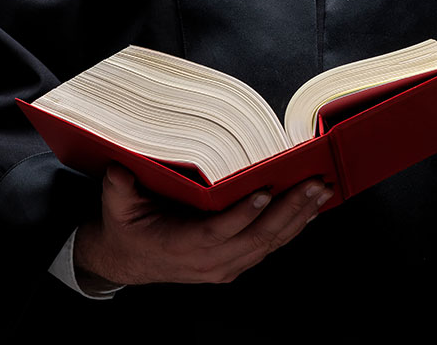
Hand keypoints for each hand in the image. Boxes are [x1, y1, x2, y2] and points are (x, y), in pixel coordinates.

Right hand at [74, 165, 331, 285]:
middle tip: (313, 185)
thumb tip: (118, 169)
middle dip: (289, 211)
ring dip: (298, 219)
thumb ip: (119, 189)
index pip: (217, 233)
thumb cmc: (126, 228)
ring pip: (268, 245)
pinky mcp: (235, 265)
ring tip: (321, 192)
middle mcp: (208, 263)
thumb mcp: (116, 207)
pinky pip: (268, 248)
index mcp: (180, 247)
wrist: (128, 260)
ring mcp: (224, 267)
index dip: (242, 216)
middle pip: (255, 239)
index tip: (264, 193)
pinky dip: (292, 229)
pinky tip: (310, 210)